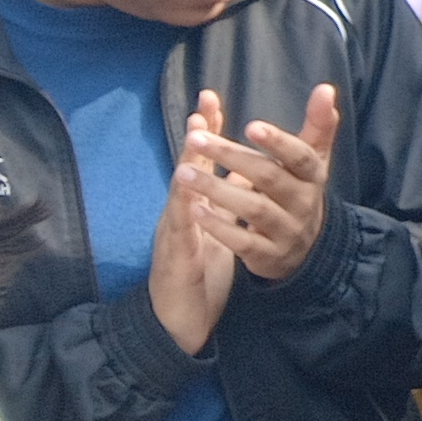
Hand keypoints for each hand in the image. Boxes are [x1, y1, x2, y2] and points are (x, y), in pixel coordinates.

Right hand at [144, 98, 239, 355]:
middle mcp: (183, 214)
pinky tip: (191, 200)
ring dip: (188, 167)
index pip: (204, 164)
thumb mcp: (219, 229)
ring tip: (194, 136)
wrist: (179, 321)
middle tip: (203, 104)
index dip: (207, 132)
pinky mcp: (176, 261)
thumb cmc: (200, 272)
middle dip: (197, 137)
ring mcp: (176, 235)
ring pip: (182, 197)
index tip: (211, 99)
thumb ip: (228, 200)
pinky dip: (186, 216)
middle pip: (188, 170)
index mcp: (198, 206)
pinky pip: (182, 236)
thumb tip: (245, 171)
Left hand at [180, 84, 336, 284]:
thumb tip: (326, 88)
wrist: (304, 249)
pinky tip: (194, 209)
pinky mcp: (268, 256)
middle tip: (195, 139)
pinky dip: (219, 227)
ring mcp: (286, 231)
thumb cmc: (299, 192)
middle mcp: (304, 203)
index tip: (251, 126)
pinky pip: (244, 242)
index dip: (279, 143)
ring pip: (254, 209)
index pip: (300, 157)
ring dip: (217, 190)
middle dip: (231, 157)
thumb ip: (318, 125)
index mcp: (313, 177)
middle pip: (270, 178)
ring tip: (183, 173)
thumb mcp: (312, 161)